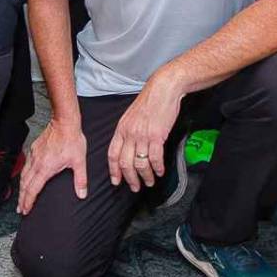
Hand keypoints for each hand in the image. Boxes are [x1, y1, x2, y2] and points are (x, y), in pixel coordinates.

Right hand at [16, 123, 86, 214]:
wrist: (64, 123)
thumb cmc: (71, 140)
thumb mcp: (79, 161)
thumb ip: (80, 179)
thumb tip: (82, 193)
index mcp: (45, 168)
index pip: (33, 189)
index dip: (28, 201)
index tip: (25, 210)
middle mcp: (37, 163)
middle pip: (25, 185)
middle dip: (22, 198)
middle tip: (20, 209)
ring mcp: (34, 155)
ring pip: (23, 175)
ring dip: (21, 188)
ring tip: (21, 197)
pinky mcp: (34, 149)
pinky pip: (25, 165)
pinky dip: (23, 175)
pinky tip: (25, 177)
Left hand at [107, 73, 183, 191]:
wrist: (163, 89)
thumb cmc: (150, 102)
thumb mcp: (131, 116)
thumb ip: (128, 132)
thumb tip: (129, 148)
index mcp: (121, 129)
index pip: (112, 154)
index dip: (114, 170)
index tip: (116, 181)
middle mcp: (129, 134)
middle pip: (125, 163)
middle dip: (130, 179)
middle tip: (135, 187)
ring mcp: (142, 135)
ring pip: (139, 163)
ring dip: (145, 176)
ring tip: (150, 182)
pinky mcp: (156, 136)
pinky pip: (154, 158)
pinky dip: (157, 168)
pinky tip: (160, 172)